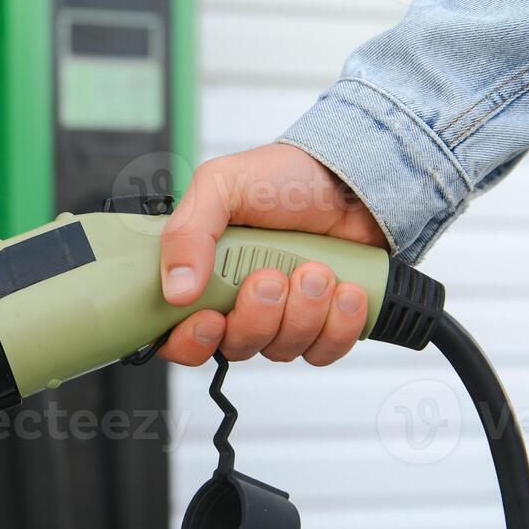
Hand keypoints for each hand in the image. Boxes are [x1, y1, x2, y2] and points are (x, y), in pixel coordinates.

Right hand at [157, 143, 388, 366]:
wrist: (352, 180)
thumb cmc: (285, 178)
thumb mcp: (221, 185)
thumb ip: (188, 232)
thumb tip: (176, 291)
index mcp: (203, 275)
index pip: (178, 335)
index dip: (191, 341)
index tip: (212, 320)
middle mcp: (239, 302)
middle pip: (234, 346)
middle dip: (258, 317)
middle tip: (273, 277)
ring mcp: (283, 318)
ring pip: (281, 350)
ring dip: (303, 312)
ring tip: (317, 269)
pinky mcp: (324, 325)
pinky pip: (324, 351)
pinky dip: (338, 324)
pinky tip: (344, 289)